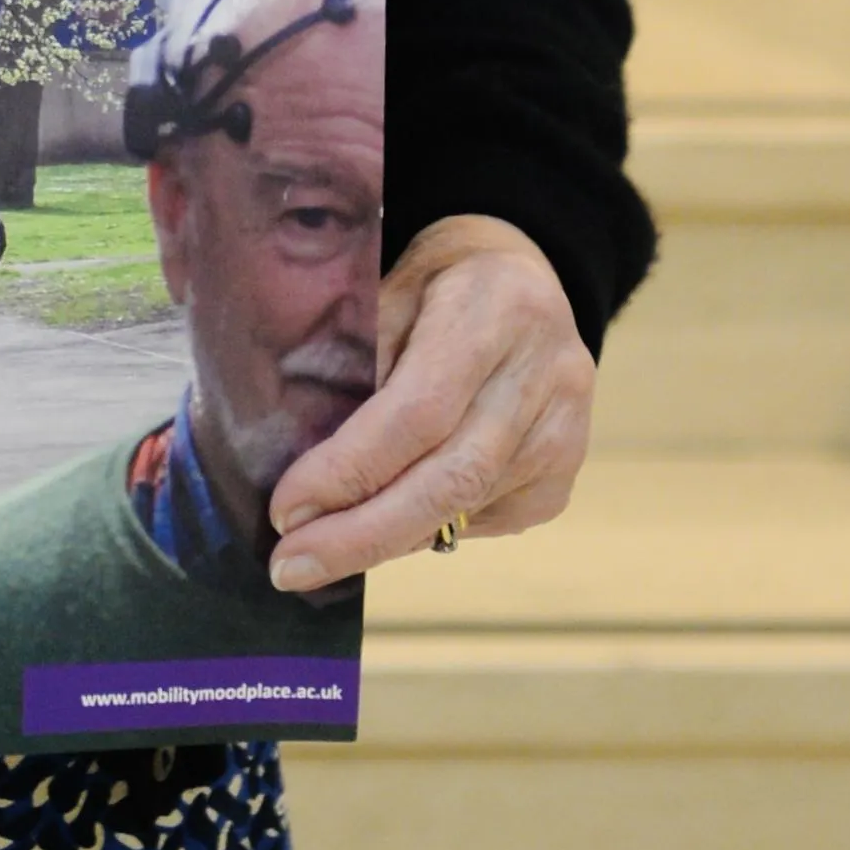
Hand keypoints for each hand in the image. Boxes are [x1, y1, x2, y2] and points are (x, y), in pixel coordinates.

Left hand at [264, 213, 593, 591]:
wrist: (528, 282)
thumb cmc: (438, 282)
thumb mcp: (390, 283)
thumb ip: (358, 354)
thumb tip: (298, 447)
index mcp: (497, 311)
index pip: (418, 412)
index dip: (350, 469)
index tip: (287, 508)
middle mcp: (545, 377)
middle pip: (449, 479)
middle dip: (360, 534)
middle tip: (289, 567)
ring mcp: (563, 433)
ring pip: (464, 509)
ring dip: (382, 540)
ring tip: (315, 556)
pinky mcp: (562, 477)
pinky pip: (482, 520)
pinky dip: (422, 531)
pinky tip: (376, 531)